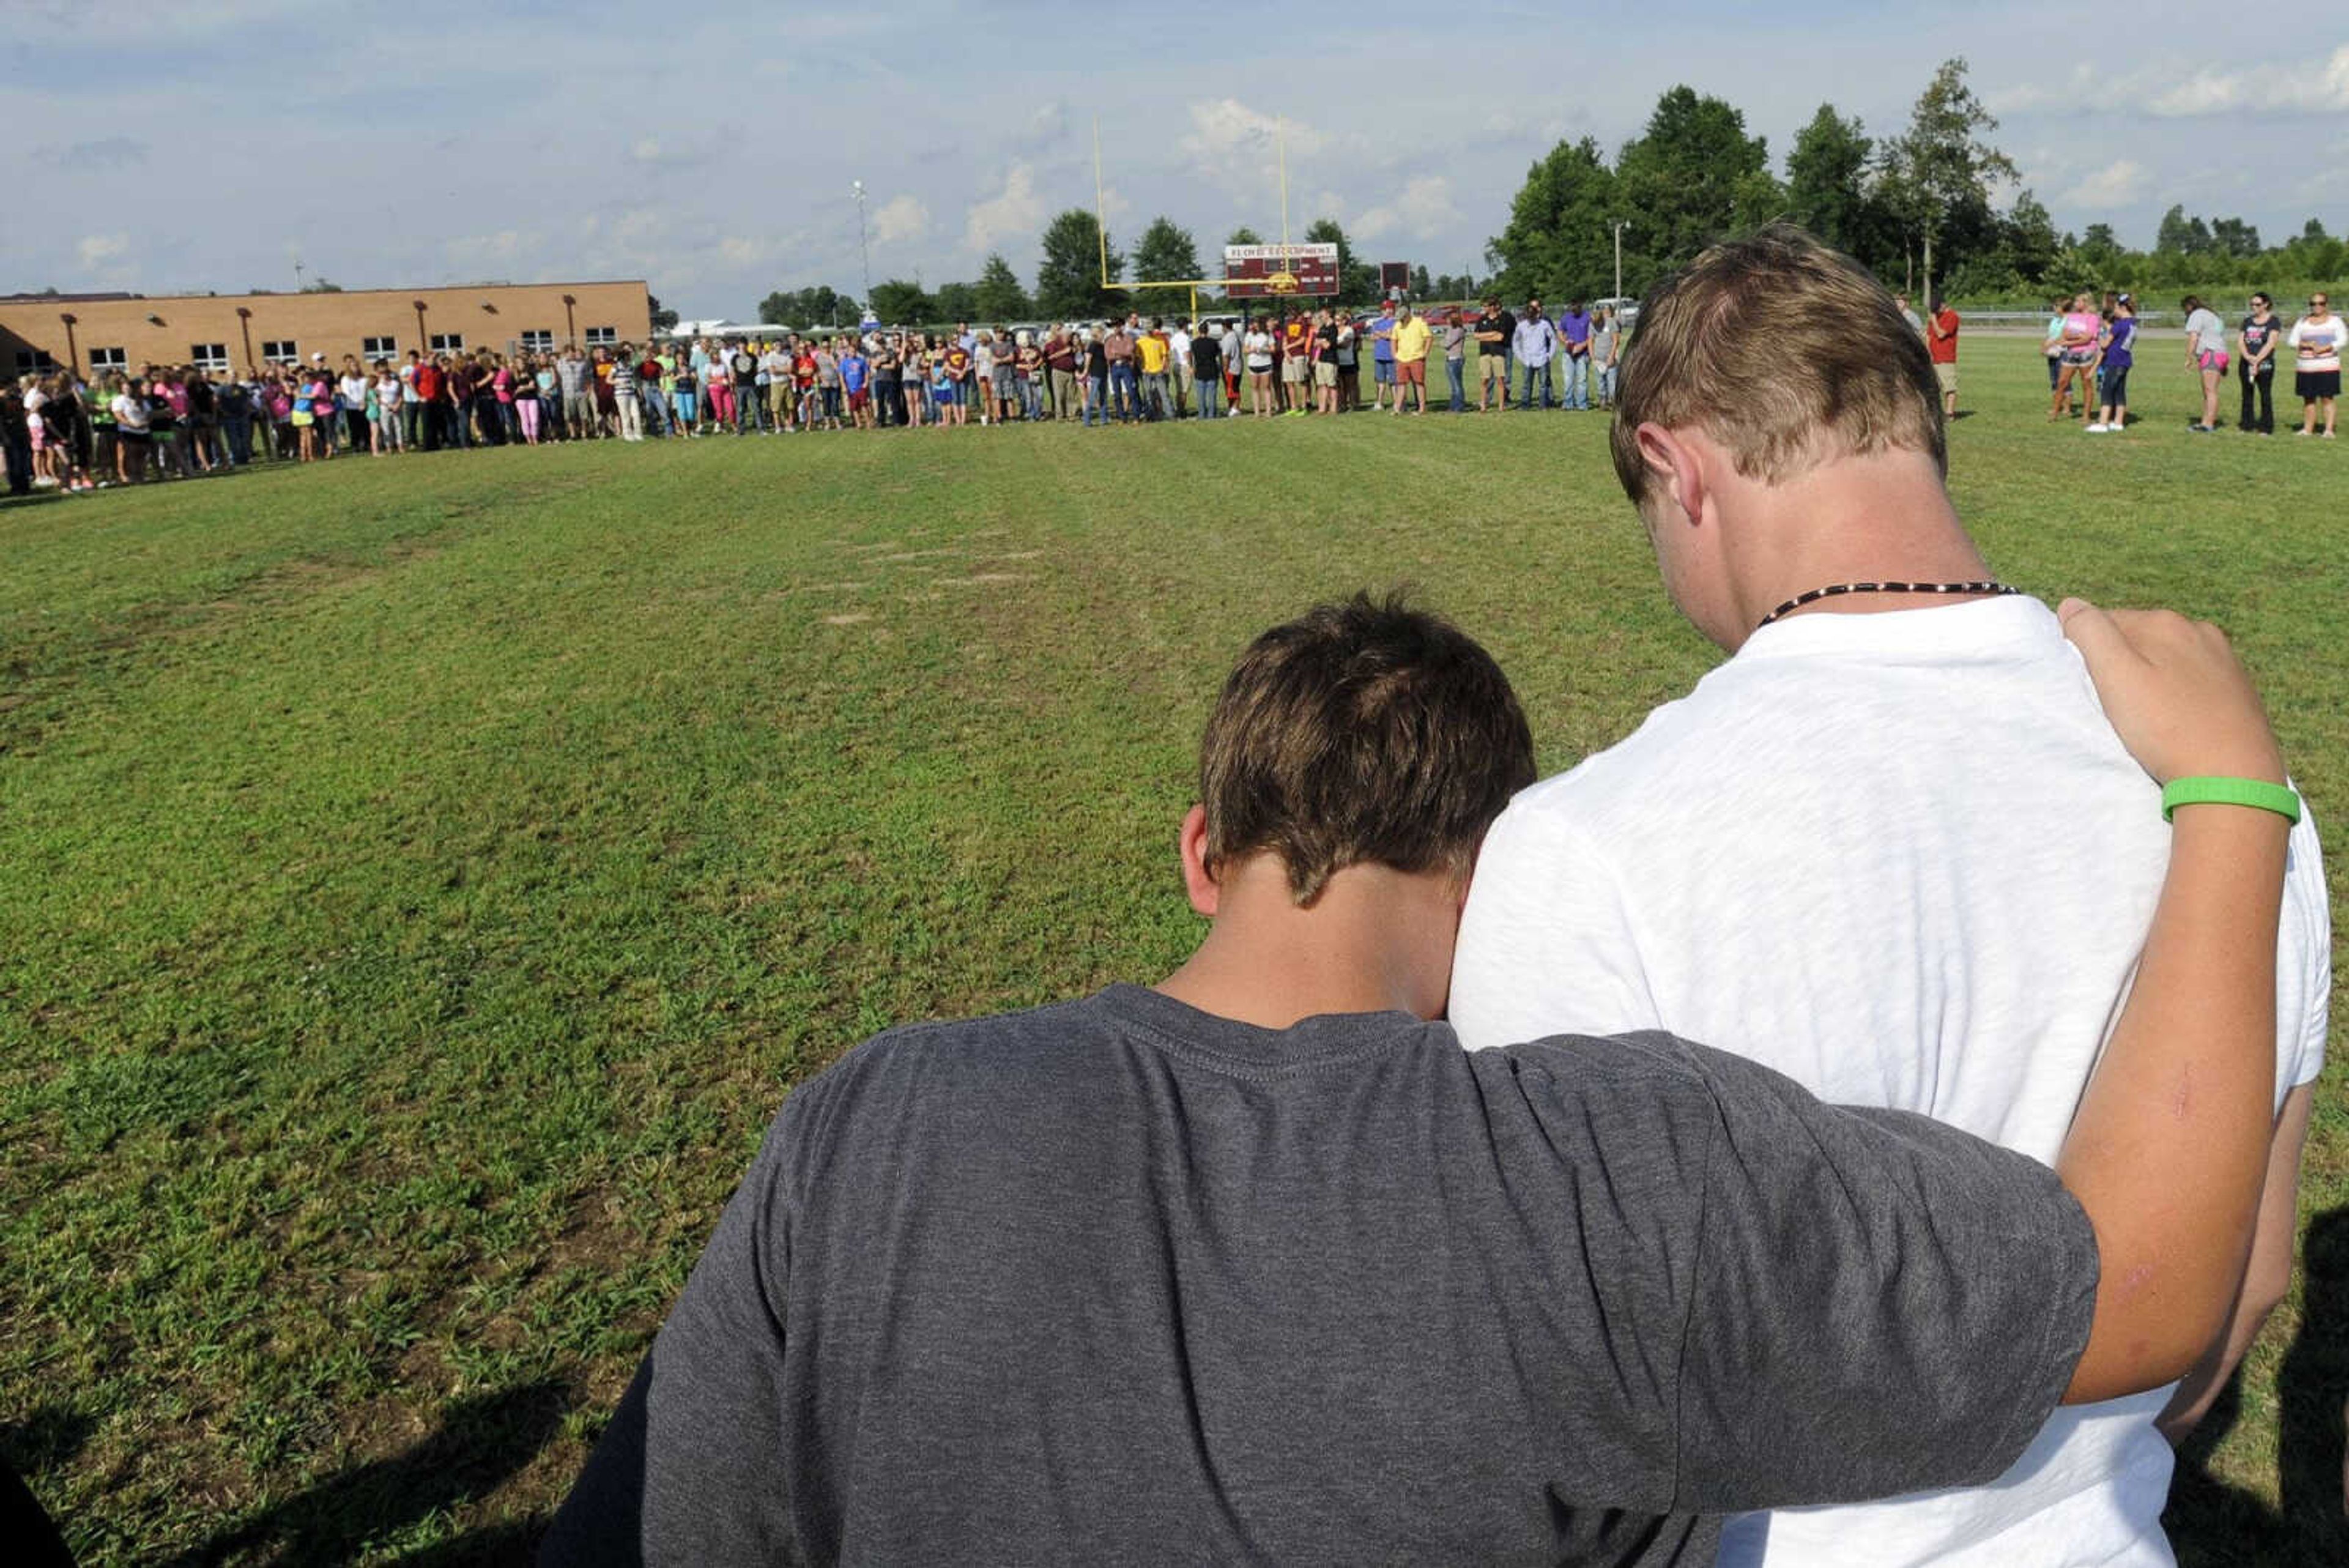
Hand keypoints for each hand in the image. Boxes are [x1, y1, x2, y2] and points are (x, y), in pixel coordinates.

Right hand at [2059, 599, 2284, 785]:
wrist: (2233, 776)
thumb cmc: (2167, 727)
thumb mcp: (2115, 677)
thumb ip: (2090, 633)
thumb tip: (2071, 604)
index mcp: (2165, 622)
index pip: (2105, 623)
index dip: (2089, 655)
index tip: (2094, 689)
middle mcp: (2199, 631)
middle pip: (2139, 640)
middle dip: (2123, 665)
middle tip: (2119, 707)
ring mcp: (2225, 659)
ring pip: (2168, 660)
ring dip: (2152, 679)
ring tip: (2149, 718)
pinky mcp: (2240, 688)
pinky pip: (2195, 680)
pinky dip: (2180, 694)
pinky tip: (2179, 721)